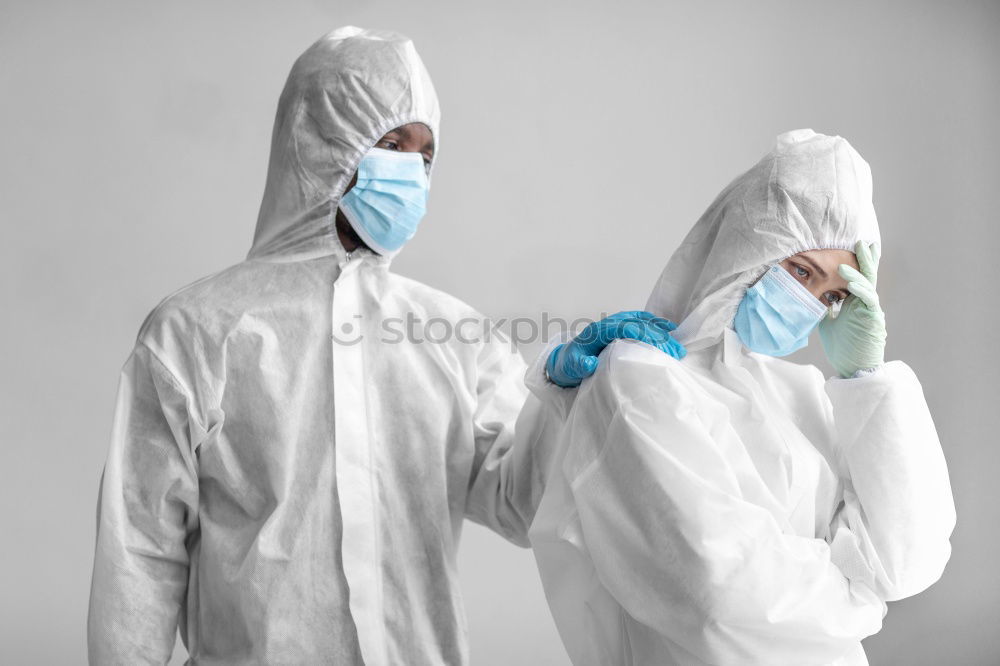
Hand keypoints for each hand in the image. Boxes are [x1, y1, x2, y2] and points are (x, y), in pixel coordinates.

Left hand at [546, 310, 686, 387]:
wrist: (565, 360)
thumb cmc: (569, 365)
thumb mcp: (571, 368)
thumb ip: (579, 366)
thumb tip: (589, 363)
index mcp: (597, 332)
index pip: (626, 328)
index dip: (645, 336)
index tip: (661, 349)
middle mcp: (608, 324)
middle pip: (638, 324)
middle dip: (658, 336)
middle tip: (676, 352)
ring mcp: (615, 323)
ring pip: (642, 320)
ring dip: (660, 331)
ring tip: (677, 346)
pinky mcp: (620, 326)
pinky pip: (641, 320)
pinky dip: (655, 324)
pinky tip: (669, 330)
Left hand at [818, 241, 886, 377]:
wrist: (854, 367)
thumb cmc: (843, 347)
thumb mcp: (828, 322)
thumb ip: (824, 308)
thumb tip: (811, 297)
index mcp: (855, 303)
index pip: (856, 278)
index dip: (856, 263)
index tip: (853, 247)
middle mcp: (865, 303)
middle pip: (867, 276)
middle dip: (866, 258)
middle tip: (863, 241)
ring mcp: (871, 310)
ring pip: (868, 284)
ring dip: (859, 271)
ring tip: (849, 259)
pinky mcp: (873, 318)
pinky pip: (869, 299)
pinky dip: (860, 288)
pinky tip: (851, 281)